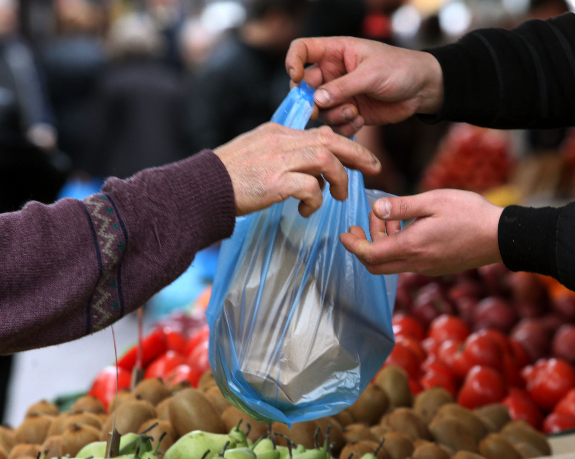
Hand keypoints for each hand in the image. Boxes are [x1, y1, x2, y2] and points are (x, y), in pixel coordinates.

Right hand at [215, 122, 380, 216]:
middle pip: (330, 140)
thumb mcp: (257, 153)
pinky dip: (315, 200)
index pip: (320, 132)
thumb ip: (283, 154)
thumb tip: (312, 170)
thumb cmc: (227, 177)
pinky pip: (310, 187)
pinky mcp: (274, 182)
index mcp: (278, 133)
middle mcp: (281, 141)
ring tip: (338, 197)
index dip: (346, 143)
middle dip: (358, 153)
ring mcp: (278, 161)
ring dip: (339, 180)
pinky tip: (306, 211)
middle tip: (374, 168)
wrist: (200, 189)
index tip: (360, 157)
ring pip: (325, 160)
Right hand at [286, 37, 443, 135]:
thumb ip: (344, 87)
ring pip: (320, 110)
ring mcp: (340, 94)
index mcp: (335, 52)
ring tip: (354, 113)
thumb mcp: (371, 74)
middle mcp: (333, 73)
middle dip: (310, 101)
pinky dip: (344, 127)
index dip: (293, 62)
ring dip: (333, 115)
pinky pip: (335, 124)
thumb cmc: (400, 69)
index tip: (296, 78)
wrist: (422, 89)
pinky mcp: (350, 112)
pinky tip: (360, 122)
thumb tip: (317, 99)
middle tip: (319, 111)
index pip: (302, 50)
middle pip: (305, 87)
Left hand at [340, 190, 502, 274]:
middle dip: (363, 246)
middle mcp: (417, 263)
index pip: (370, 255)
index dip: (353, 245)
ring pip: (392, 264)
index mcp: (412, 247)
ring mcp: (427, 268)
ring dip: (383, 244)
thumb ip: (402, 207)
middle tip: (361, 225)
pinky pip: (408, 262)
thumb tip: (376, 209)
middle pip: (376, 266)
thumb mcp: (433, 201)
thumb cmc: (470, 214)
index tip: (344, 233)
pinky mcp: (437, 268)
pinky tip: (408, 228)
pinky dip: (398, 247)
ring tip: (390, 219)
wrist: (501, 237)